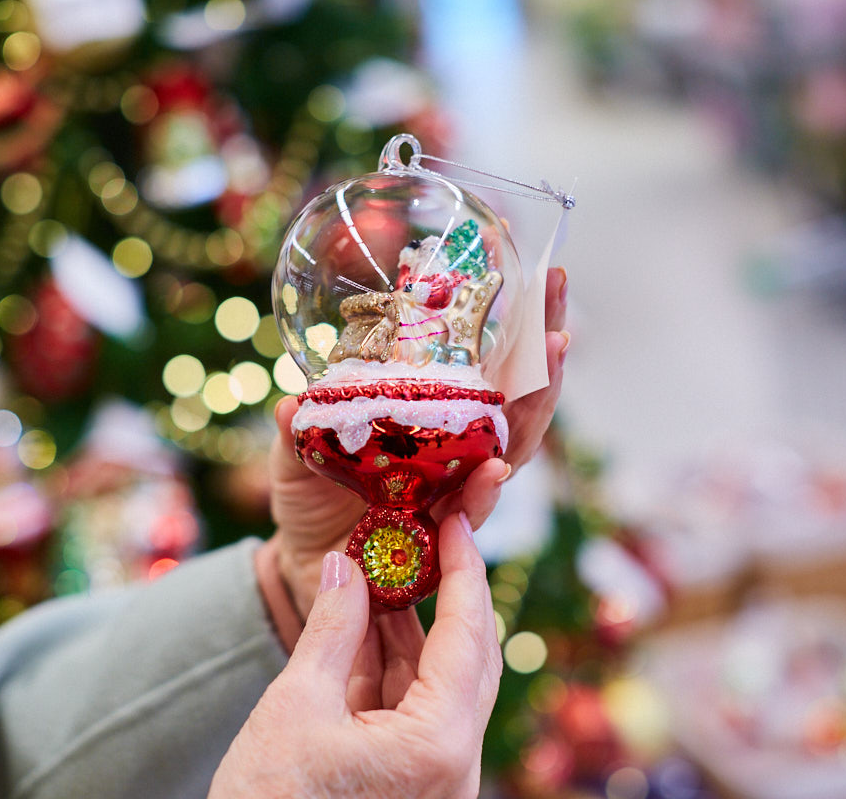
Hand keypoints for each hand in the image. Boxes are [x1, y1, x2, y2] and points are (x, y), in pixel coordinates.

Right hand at [211, 513, 501, 798]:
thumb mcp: (296, 704)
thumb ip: (332, 628)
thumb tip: (346, 564)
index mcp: (440, 744)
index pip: (467, 636)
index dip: (464, 570)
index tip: (456, 521)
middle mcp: (453, 763)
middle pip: (466, 657)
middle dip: (444, 594)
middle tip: (426, 536)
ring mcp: (434, 776)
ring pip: (437, 681)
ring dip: (410, 626)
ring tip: (381, 568)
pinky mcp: (409, 781)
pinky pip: (411, 708)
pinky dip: (390, 664)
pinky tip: (366, 621)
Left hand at [269, 267, 569, 618]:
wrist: (304, 564)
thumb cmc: (309, 496)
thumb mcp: (295, 455)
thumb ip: (295, 430)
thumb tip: (288, 403)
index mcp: (427, 419)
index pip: (478, 370)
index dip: (507, 331)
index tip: (529, 282)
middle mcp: (453, 452)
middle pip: (513, 400)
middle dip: (542, 353)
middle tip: (558, 301)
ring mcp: (453, 491)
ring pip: (510, 448)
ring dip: (534, 404)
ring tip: (552, 355)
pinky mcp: (444, 538)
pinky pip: (472, 512)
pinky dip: (484, 492)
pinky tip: (497, 468)